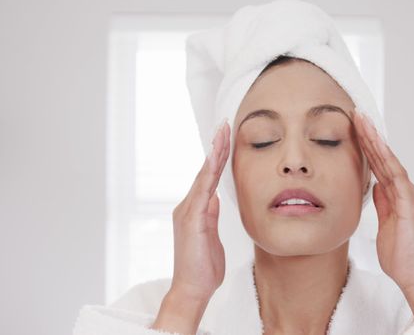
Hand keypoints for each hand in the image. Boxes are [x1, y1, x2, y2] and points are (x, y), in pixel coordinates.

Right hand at [151, 121, 229, 332]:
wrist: (192, 289)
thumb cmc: (203, 267)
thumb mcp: (212, 236)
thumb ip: (211, 216)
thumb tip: (214, 199)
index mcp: (195, 209)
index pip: (209, 177)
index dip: (218, 156)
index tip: (225, 137)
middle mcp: (188, 206)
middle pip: (205, 170)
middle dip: (216, 146)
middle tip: (224, 124)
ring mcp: (187, 211)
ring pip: (204, 175)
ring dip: (214, 153)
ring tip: (221, 132)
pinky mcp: (191, 219)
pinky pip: (202, 190)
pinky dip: (209, 172)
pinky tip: (215, 158)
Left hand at [352, 109, 413, 304]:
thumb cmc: (400, 253)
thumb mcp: (384, 223)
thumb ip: (382, 203)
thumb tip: (375, 186)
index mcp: (398, 195)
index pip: (380, 165)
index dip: (367, 145)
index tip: (355, 127)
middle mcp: (406, 190)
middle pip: (384, 157)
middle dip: (370, 135)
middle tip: (357, 114)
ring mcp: (409, 195)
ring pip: (389, 161)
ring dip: (376, 140)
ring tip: (363, 121)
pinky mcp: (410, 203)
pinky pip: (396, 176)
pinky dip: (386, 159)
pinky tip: (376, 145)